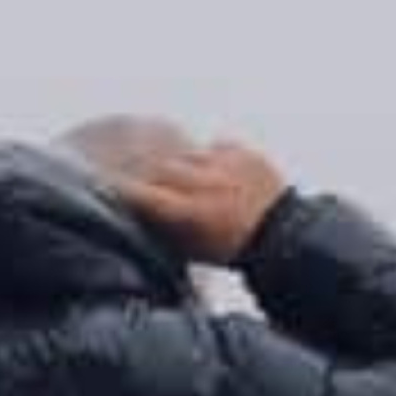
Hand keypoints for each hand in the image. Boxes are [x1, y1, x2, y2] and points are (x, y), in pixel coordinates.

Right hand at [117, 140, 290, 265]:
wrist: (286, 236)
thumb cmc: (235, 249)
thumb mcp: (192, 249)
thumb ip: (163, 228)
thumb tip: (138, 212)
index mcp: (192, 212)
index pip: (144, 193)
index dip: (124, 189)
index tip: (109, 185)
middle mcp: (206, 184)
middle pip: (161, 168)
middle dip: (150, 175)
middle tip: (146, 181)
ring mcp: (226, 165)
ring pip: (186, 154)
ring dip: (180, 165)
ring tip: (186, 178)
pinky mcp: (244, 153)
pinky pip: (215, 146)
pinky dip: (211, 157)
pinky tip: (214, 171)